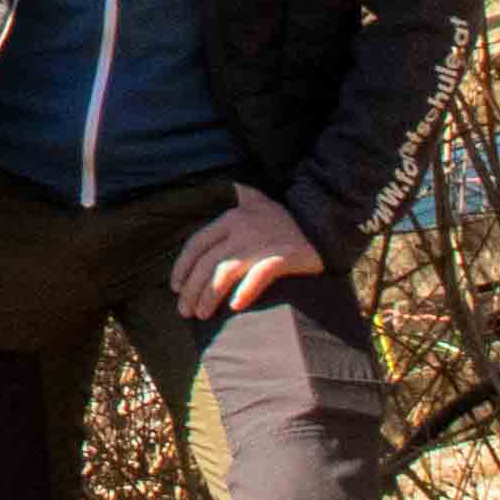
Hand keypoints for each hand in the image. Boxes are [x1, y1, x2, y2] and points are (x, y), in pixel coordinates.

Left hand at [171, 186, 323, 320]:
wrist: (323, 224)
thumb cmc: (286, 219)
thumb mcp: (259, 201)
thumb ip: (241, 195)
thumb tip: (229, 185)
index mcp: (231, 217)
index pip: (197, 243)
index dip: (182, 266)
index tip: (176, 287)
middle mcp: (242, 229)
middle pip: (207, 262)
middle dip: (192, 289)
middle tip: (185, 311)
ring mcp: (262, 243)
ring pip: (225, 271)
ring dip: (210, 295)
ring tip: (202, 314)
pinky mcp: (283, 256)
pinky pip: (259, 275)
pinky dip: (246, 290)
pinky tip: (235, 306)